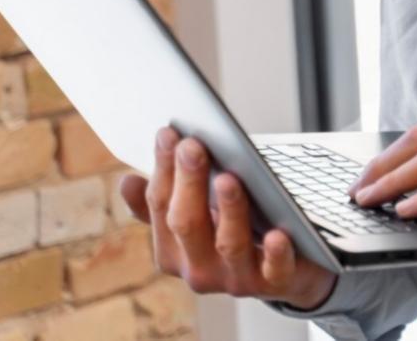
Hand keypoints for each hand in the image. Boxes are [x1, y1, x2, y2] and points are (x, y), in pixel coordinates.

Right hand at [119, 127, 336, 310]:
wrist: (290, 270)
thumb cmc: (237, 230)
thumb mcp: (198, 217)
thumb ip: (164, 202)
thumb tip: (127, 182)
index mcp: (172, 252)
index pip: (161, 207)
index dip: (164, 170)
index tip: (169, 133)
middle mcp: (199, 270)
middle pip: (187, 224)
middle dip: (188, 183)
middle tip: (192, 145)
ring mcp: (236, 279)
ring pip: (229, 245)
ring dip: (228, 210)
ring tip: (228, 179)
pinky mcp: (275, 282)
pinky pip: (275, 270)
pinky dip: (275, 253)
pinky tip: (277, 233)